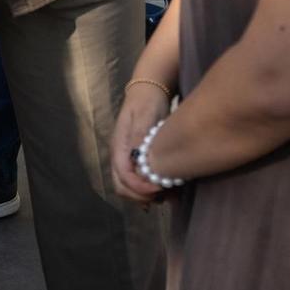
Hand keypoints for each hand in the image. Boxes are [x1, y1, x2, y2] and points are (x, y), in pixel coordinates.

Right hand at [112, 79, 172, 204]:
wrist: (150, 92)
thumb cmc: (148, 103)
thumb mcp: (144, 116)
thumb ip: (139, 137)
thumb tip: (137, 159)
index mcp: (119, 147)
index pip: (123, 177)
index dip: (139, 188)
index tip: (160, 189)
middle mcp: (121, 157)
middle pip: (122, 187)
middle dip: (141, 196)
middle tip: (164, 195)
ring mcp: (128, 160)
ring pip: (130, 188)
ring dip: (147, 196)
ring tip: (169, 195)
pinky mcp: (137, 161)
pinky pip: (138, 183)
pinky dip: (151, 191)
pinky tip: (167, 192)